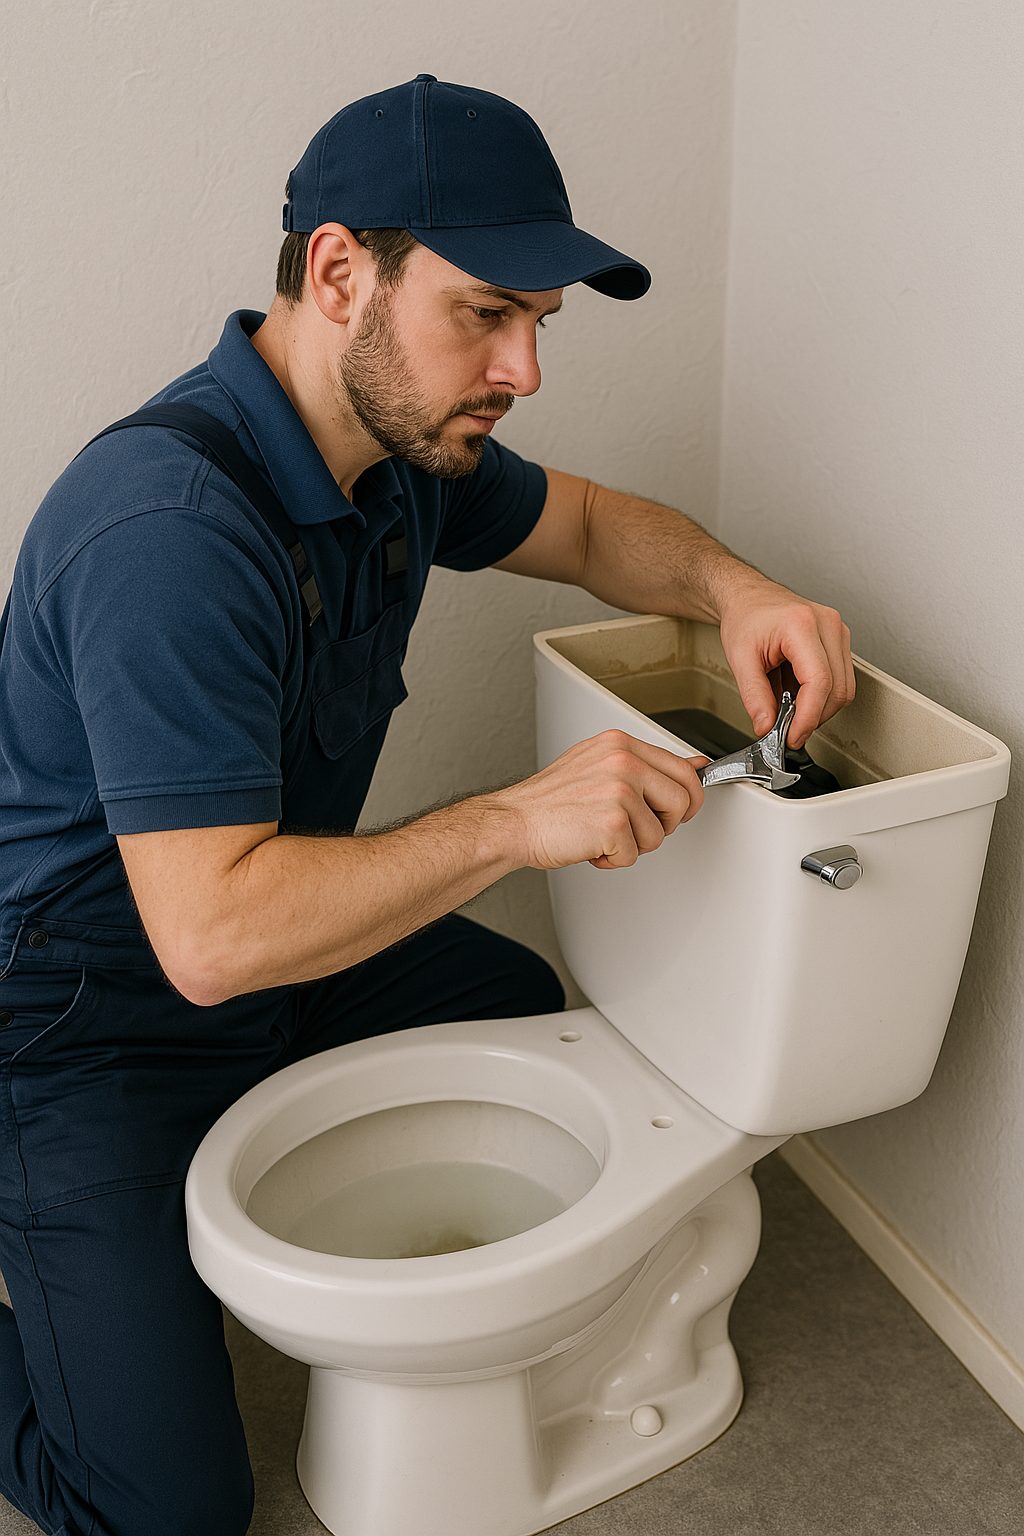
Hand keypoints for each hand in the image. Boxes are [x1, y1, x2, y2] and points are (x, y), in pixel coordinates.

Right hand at [490, 730, 708, 870]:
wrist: (514, 822)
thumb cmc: (551, 801)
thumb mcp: (600, 766)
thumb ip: (646, 765)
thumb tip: (694, 766)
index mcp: (620, 744)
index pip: (682, 768)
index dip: (689, 797)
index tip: (680, 810)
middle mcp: (622, 762)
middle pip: (683, 800)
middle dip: (666, 823)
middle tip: (638, 829)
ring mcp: (619, 791)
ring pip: (660, 833)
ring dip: (633, 845)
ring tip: (602, 834)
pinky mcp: (612, 823)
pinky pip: (635, 854)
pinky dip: (613, 860)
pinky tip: (592, 845)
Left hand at [717, 576, 855, 748]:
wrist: (749, 597)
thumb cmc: (745, 616)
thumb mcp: (739, 659)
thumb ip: (754, 696)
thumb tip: (767, 726)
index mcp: (801, 624)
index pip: (819, 682)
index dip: (809, 717)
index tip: (793, 736)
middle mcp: (827, 624)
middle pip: (838, 689)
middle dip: (814, 717)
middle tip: (787, 730)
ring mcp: (838, 631)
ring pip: (844, 688)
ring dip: (819, 708)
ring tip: (789, 708)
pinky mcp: (839, 640)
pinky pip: (841, 678)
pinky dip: (821, 695)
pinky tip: (798, 694)